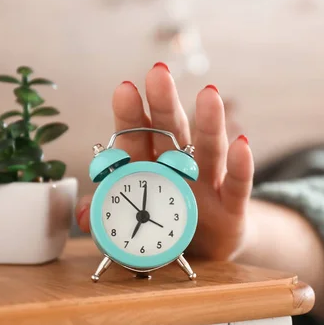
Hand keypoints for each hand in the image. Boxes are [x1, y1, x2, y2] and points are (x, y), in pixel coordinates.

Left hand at [76, 62, 253, 259]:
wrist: (205, 251)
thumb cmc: (163, 224)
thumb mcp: (130, 224)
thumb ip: (105, 216)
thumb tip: (82, 215)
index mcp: (149, 166)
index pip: (137, 137)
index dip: (130, 115)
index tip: (124, 89)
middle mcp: (179, 167)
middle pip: (171, 132)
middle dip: (164, 104)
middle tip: (158, 73)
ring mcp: (208, 184)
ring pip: (208, 149)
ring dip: (209, 123)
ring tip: (209, 94)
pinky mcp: (232, 207)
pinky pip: (236, 185)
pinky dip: (240, 166)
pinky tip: (241, 144)